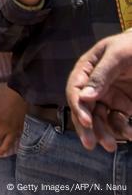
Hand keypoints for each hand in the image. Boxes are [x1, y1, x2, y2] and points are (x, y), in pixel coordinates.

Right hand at [67, 31, 131, 149]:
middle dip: (88, 127)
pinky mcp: (123, 105)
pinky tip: (129, 134)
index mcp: (87, 69)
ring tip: (112, 146)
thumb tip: (84, 97)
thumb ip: (101, 74)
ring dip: (104, 133)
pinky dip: (122, 129)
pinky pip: (118, 120)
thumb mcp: (118, 55)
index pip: (75, 90)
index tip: (87, 122)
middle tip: (92, 144)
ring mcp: (108, 96)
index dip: (78, 107)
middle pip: (85, 109)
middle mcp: (94, 85)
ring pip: (99, 119)